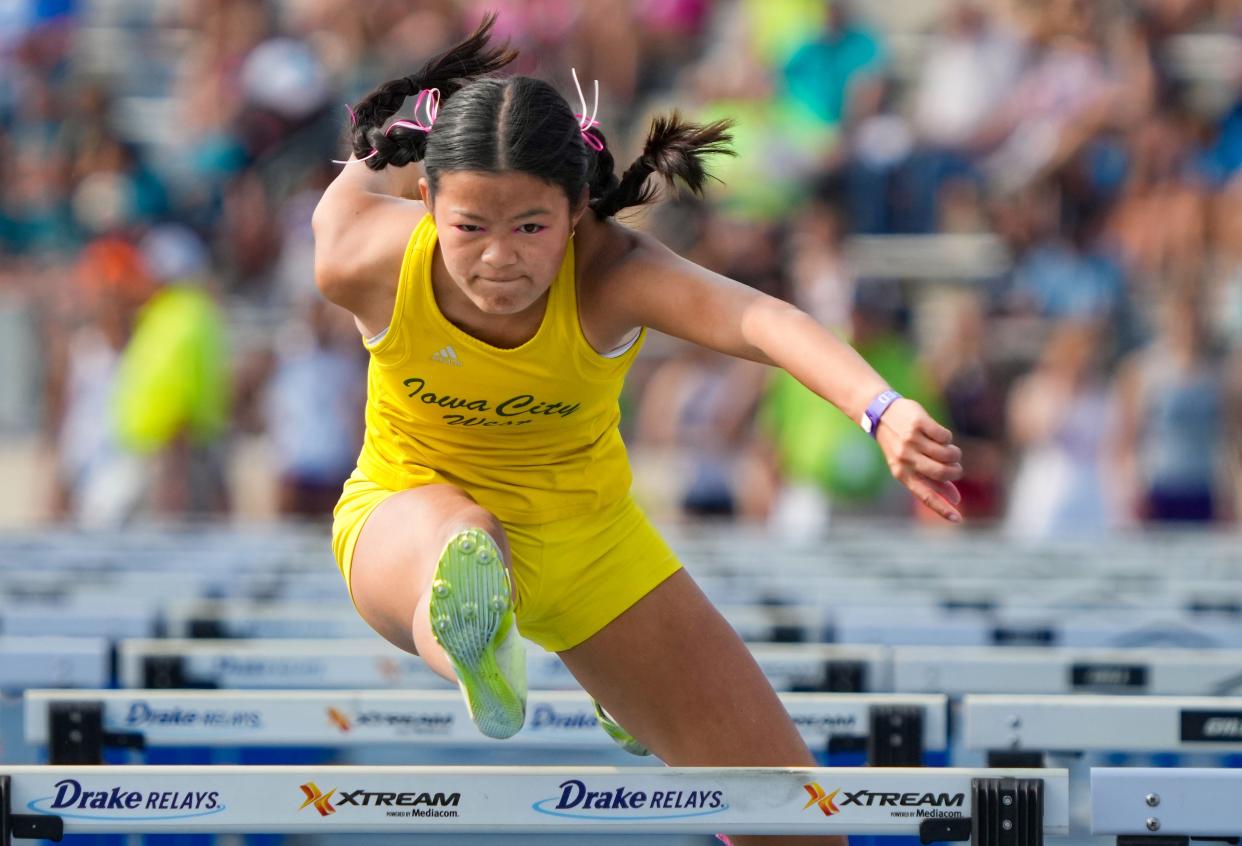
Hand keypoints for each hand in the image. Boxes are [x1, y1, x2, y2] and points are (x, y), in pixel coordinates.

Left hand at [874, 399, 963, 522]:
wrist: (880, 413)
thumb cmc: (899, 443)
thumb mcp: (908, 464)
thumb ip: (931, 480)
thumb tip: (955, 499)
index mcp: (901, 473)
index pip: (924, 495)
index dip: (942, 508)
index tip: (958, 519)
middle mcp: (905, 459)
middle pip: (942, 472)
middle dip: (955, 471)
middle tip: (956, 467)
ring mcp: (911, 441)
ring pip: (946, 454)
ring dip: (954, 454)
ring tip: (951, 451)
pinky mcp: (918, 424)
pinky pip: (945, 436)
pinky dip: (948, 438)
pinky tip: (941, 436)